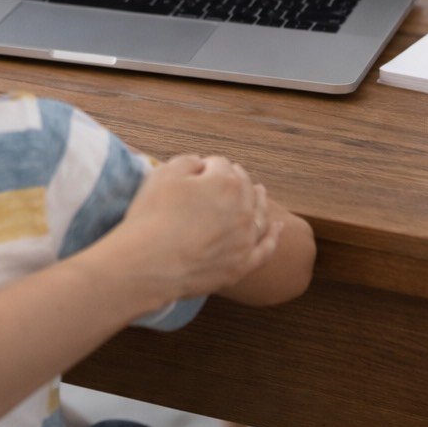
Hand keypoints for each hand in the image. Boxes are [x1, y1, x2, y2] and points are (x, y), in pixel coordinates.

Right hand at [105, 155, 280, 309]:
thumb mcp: (164, 174)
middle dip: (235, 180)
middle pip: (243, 187)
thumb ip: (188, 161)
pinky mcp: (242, 265)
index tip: (196, 171)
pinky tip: (278, 228)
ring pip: (260, 215)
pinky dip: (274, 237)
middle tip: (226, 178)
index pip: (220, 165)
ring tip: (261, 192)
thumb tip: (202, 165)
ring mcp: (245, 239)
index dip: (206, 166)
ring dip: (260, 201)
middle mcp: (243, 209)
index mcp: (225, 183)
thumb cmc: (153, 216)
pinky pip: (265, 249)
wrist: (149, 264)